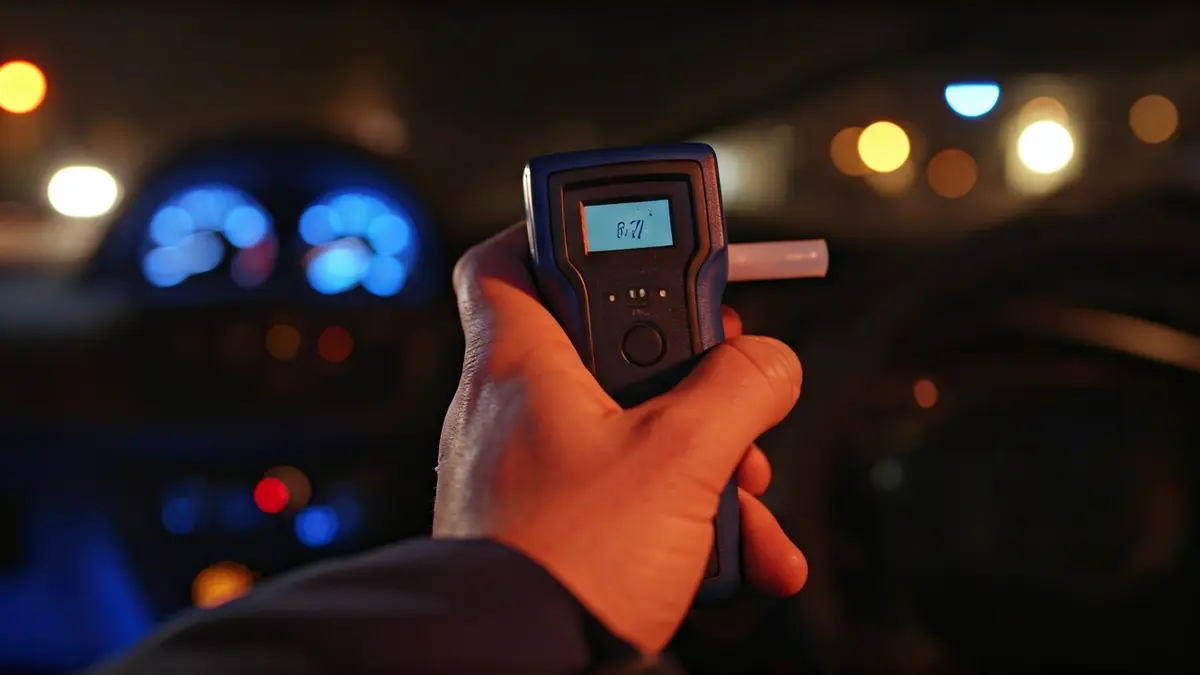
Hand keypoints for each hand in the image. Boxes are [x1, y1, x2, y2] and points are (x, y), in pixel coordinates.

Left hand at [434, 224, 807, 654]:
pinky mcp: (547, 529)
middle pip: (606, 350)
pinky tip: (747, 557)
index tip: (626, 248)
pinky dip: (683, 517)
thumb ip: (740, 389)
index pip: (504, 260)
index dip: (556, 234)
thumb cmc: (573, 560)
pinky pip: (623, 498)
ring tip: (748, 498)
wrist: (513, 672)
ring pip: (630, 432)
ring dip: (705, 461)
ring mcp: (528, 474)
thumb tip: (772, 362)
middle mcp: (513, 412)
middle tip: (733, 390)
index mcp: (522, 366)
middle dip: (690, 375)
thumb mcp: (682, 458)